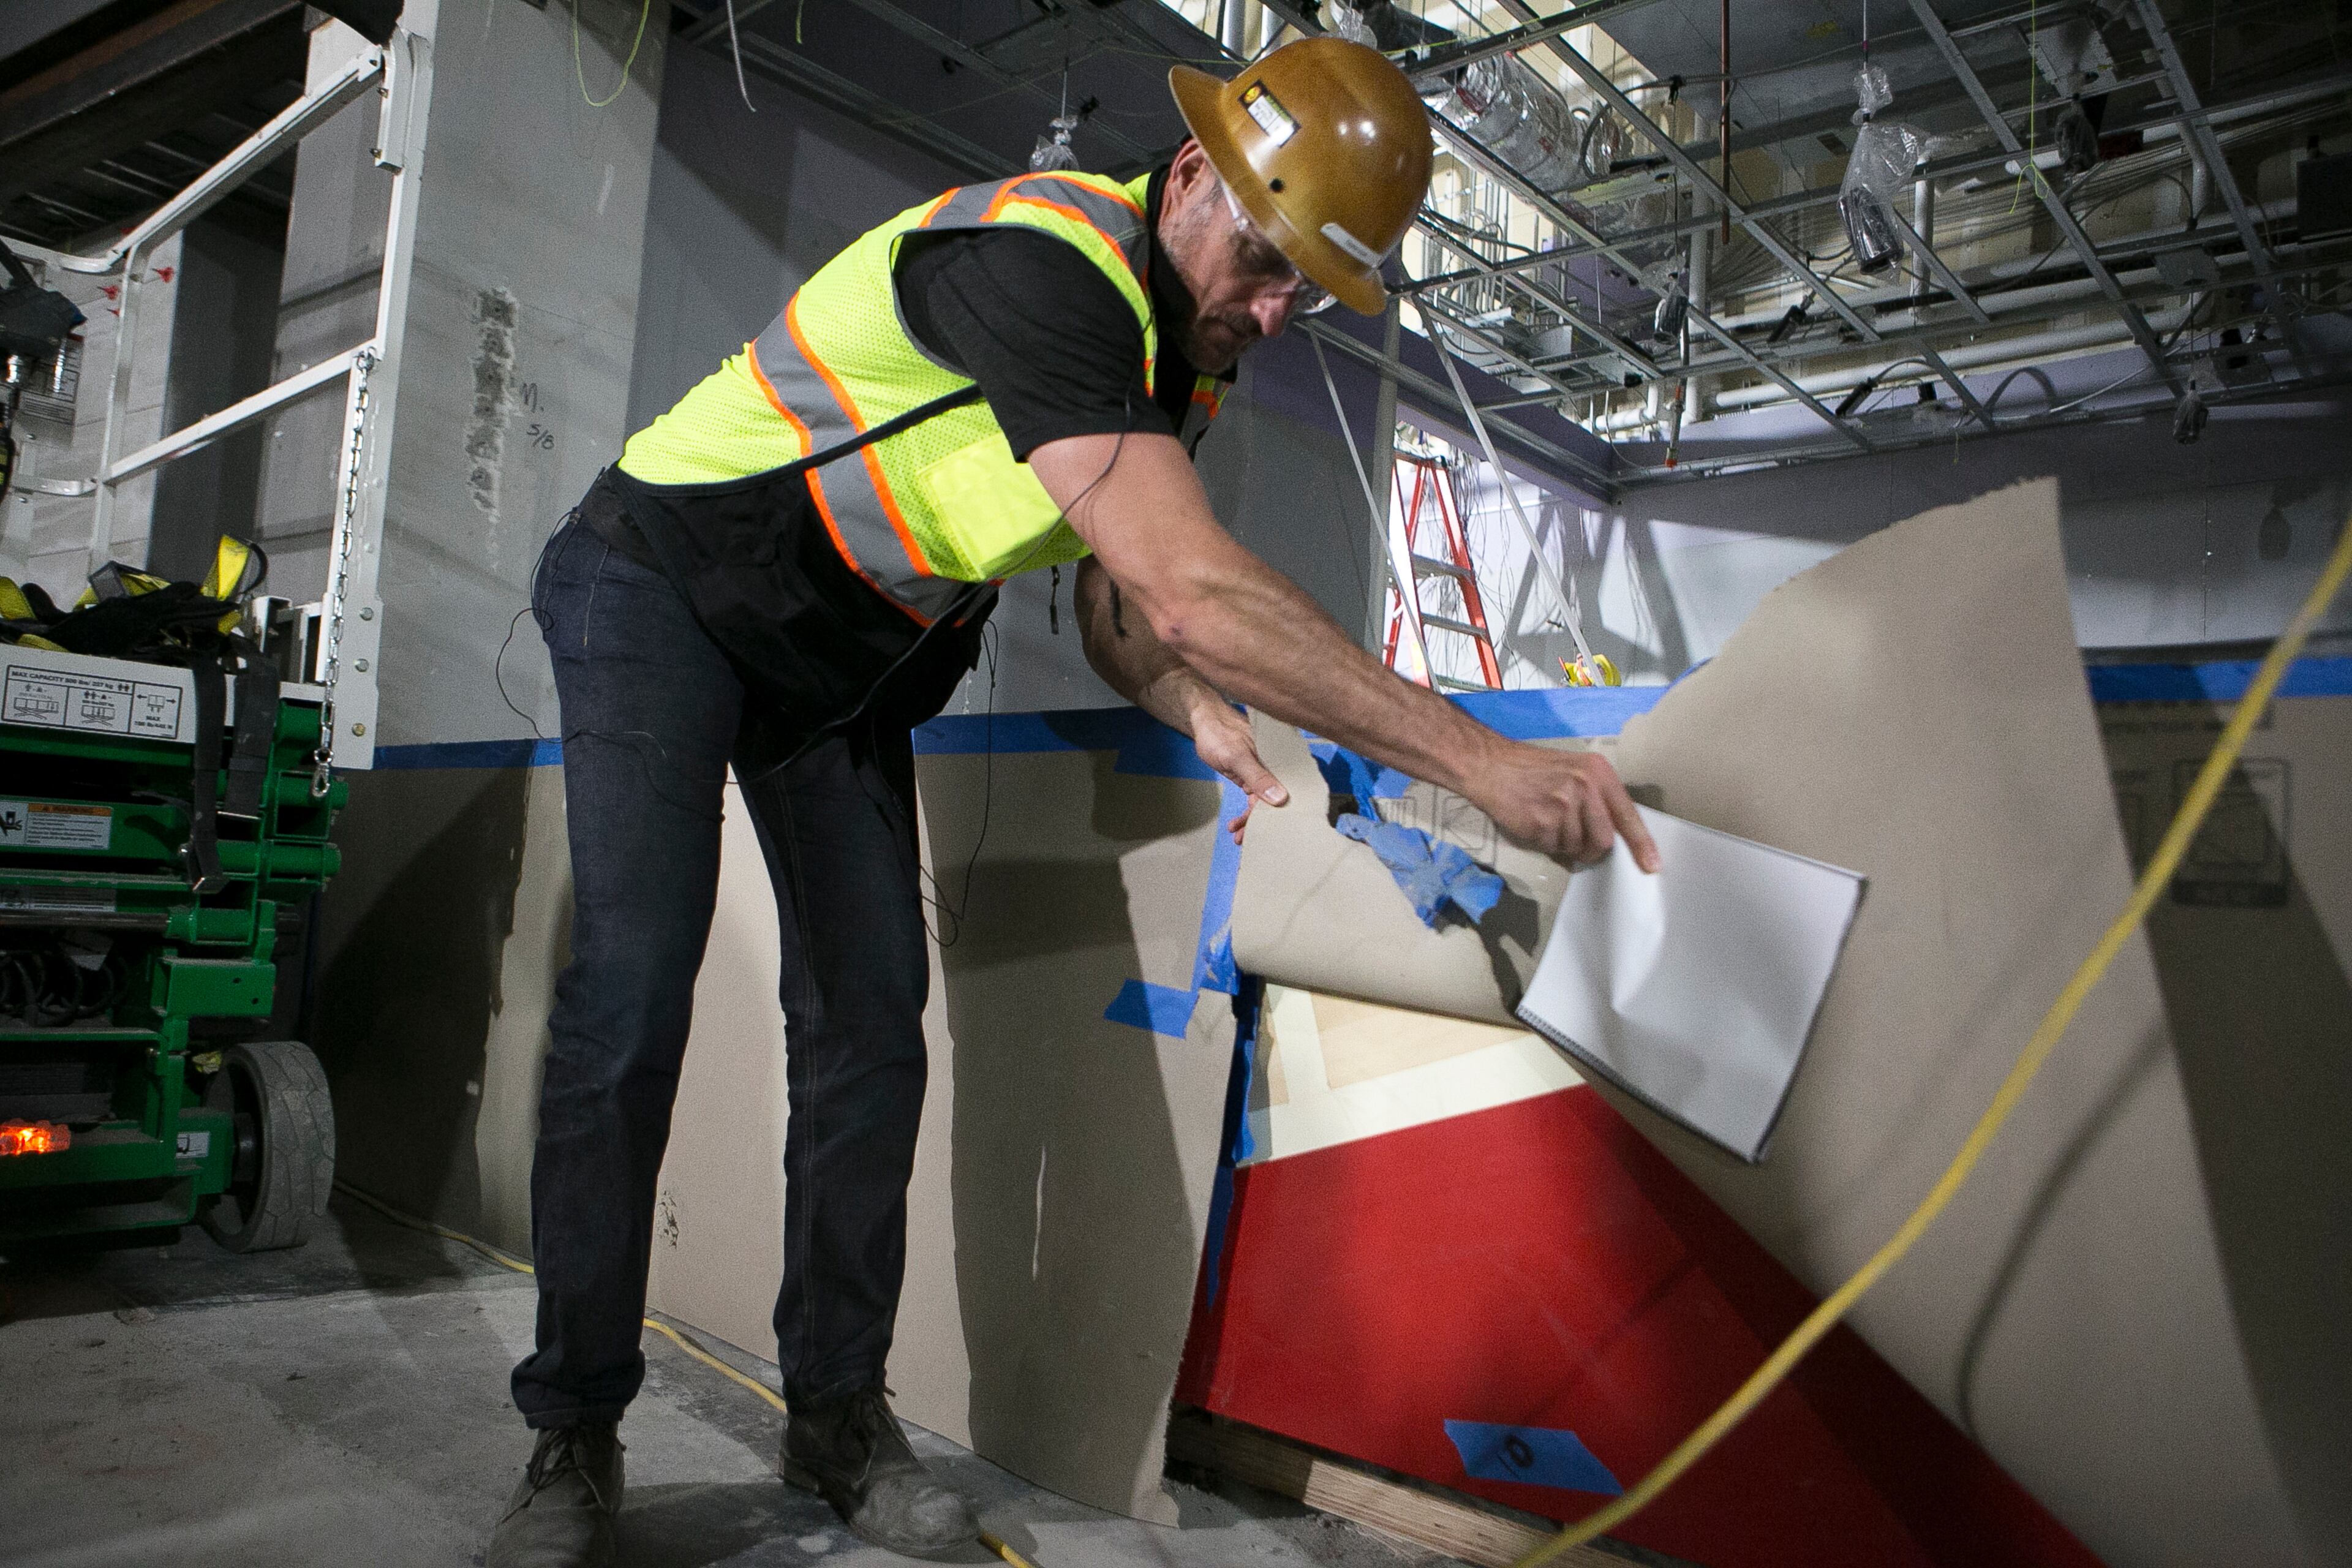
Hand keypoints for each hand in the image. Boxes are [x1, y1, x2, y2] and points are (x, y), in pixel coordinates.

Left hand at [1190, 700, 1287, 844]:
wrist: (1205, 720)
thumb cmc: (1220, 733)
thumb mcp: (1237, 756)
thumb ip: (1258, 777)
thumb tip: (1281, 798)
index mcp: (1277, 761)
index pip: (1283, 793)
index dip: (1274, 815)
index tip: (1264, 832)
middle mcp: (1273, 768)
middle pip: (1273, 800)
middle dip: (1259, 822)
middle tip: (1243, 838)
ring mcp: (1261, 772)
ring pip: (1261, 802)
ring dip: (1249, 820)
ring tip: (1235, 833)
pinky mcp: (1249, 775)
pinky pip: (1252, 797)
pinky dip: (1245, 811)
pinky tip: (1234, 823)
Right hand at [1471, 742, 1659, 870]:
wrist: (1492, 765)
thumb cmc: (1534, 770)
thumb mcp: (1575, 771)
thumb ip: (1597, 800)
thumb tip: (1612, 838)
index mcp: (1598, 772)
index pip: (1628, 814)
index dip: (1641, 843)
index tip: (1651, 864)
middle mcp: (1584, 787)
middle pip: (1604, 840)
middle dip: (1592, 849)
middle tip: (1577, 842)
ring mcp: (1563, 805)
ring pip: (1578, 847)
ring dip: (1564, 845)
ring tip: (1548, 822)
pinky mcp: (1542, 822)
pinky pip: (1554, 849)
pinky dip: (1546, 844)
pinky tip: (1535, 824)